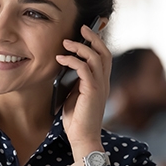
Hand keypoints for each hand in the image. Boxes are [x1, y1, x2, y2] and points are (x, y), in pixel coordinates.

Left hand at [56, 22, 111, 165]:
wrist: (82, 137)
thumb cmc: (77, 120)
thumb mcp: (74, 95)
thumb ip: (74, 81)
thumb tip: (65, 66)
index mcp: (101, 82)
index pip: (104, 57)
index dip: (97, 42)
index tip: (86, 31)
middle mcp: (104, 82)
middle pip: (104, 52)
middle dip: (93, 37)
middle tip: (81, 27)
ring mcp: (100, 86)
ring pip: (95, 57)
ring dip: (80, 46)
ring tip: (66, 42)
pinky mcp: (93, 91)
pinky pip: (84, 68)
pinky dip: (72, 60)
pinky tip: (61, 58)